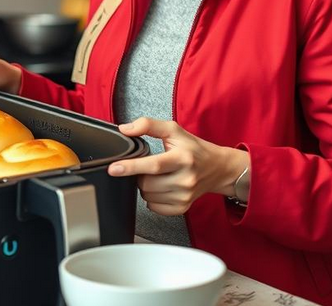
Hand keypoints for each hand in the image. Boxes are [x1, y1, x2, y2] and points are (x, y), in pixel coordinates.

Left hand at [107, 118, 249, 215]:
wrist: (218, 168)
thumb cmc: (194, 148)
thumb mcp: (174, 130)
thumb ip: (148, 125)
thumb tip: (125, 129)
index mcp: (183, 158)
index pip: (153, 165)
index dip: (131, 167)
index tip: (114, 168)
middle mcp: (185, 179)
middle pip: (146, 184)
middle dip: (140, 175)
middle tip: (149, 167)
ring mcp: (185, 196)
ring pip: (147, 197)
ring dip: (145, 187)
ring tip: (157, 176)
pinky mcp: (183, 207)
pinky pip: (154, 207)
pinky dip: (152, 198)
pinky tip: (162, 187)